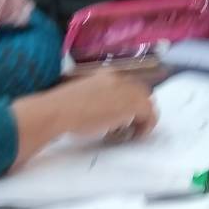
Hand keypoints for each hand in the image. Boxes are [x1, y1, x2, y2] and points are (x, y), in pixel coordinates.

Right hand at [39, 71, 156, 139]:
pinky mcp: (133, 104)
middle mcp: (120, 78)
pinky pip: (150, 115)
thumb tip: (103, 111)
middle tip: (133, 124)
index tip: (125, 115)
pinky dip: (146, 126)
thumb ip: (97, 98)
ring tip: (134, 131)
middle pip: (141, 92)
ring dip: (143, 118)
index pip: (128, 85)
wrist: (59, 110)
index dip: (129, 101)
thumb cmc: (61, 107)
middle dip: (139, 109)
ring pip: (147, 103)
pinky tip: (137, 135)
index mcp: (106, 74)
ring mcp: (128, 90)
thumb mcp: (81, 95)